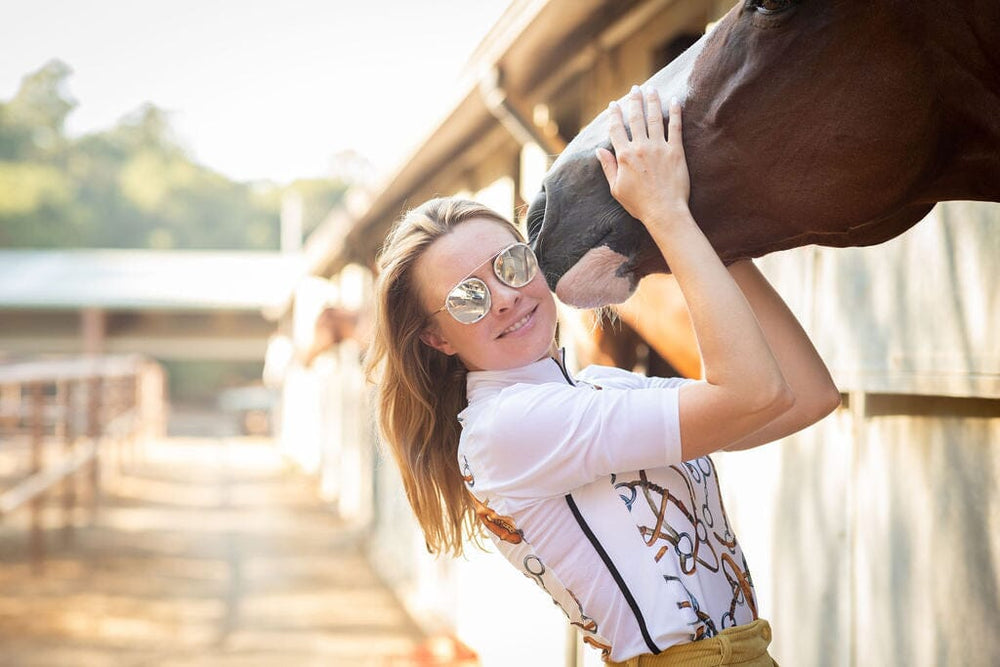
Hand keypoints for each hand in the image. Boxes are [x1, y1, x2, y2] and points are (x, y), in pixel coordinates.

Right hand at [595, 86, 689, 226]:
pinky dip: (675, 113)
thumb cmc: (639, 204)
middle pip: (636, 118)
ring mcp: (659, 148)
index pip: (616, 129)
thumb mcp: (616, 188)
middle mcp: (640, 148)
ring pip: (654, 118)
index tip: (614, 104)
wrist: (664, 212)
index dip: (614, 115)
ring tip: (651, 88)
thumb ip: (608, 167)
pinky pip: (675, 127)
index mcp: (624, 156)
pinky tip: (675, 101)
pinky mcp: (675, 151)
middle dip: (634, 101)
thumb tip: (599, 151)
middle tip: (635, 88)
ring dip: (652, 101)